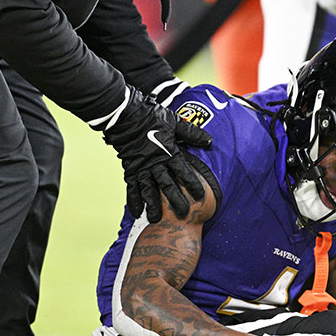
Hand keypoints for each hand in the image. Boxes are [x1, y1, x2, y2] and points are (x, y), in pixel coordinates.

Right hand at [97, 88, 212, 221]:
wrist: (126, 116)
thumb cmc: (152, 117)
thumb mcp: (174, 122)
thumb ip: (191, 133)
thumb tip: (209, 140)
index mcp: (168, 151)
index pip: (183, 171)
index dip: (192, 183)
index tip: (200, 196)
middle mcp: (155, 162)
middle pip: (167, 184)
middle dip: (175, 200)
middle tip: (183, 213)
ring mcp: (141, 167)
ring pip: (148, 189)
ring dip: (152, 205)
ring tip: (156, 219)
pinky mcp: (130, 169)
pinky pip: (131, 187)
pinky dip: (133, 200)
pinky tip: (136, 213)